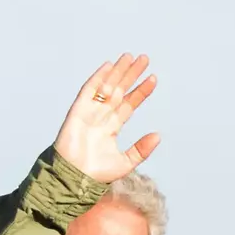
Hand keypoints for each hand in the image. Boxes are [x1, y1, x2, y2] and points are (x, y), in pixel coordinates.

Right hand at [53, 54, 164, 184]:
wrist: (76, 177)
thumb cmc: (96, 174)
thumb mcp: (126, 162)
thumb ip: (141, 149)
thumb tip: (158, 136)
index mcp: (112, 127)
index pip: (129, 104)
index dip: (140, 91)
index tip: (153, 79)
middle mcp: (101, 116)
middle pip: (119, 90)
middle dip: (131, 75)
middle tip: (144, 59)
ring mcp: (90, 112)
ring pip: (107, 86)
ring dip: (118, 72)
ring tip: (130, 57)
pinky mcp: (78, 110)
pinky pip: (89, 90)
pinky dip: (99, 77)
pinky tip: (109, 66)